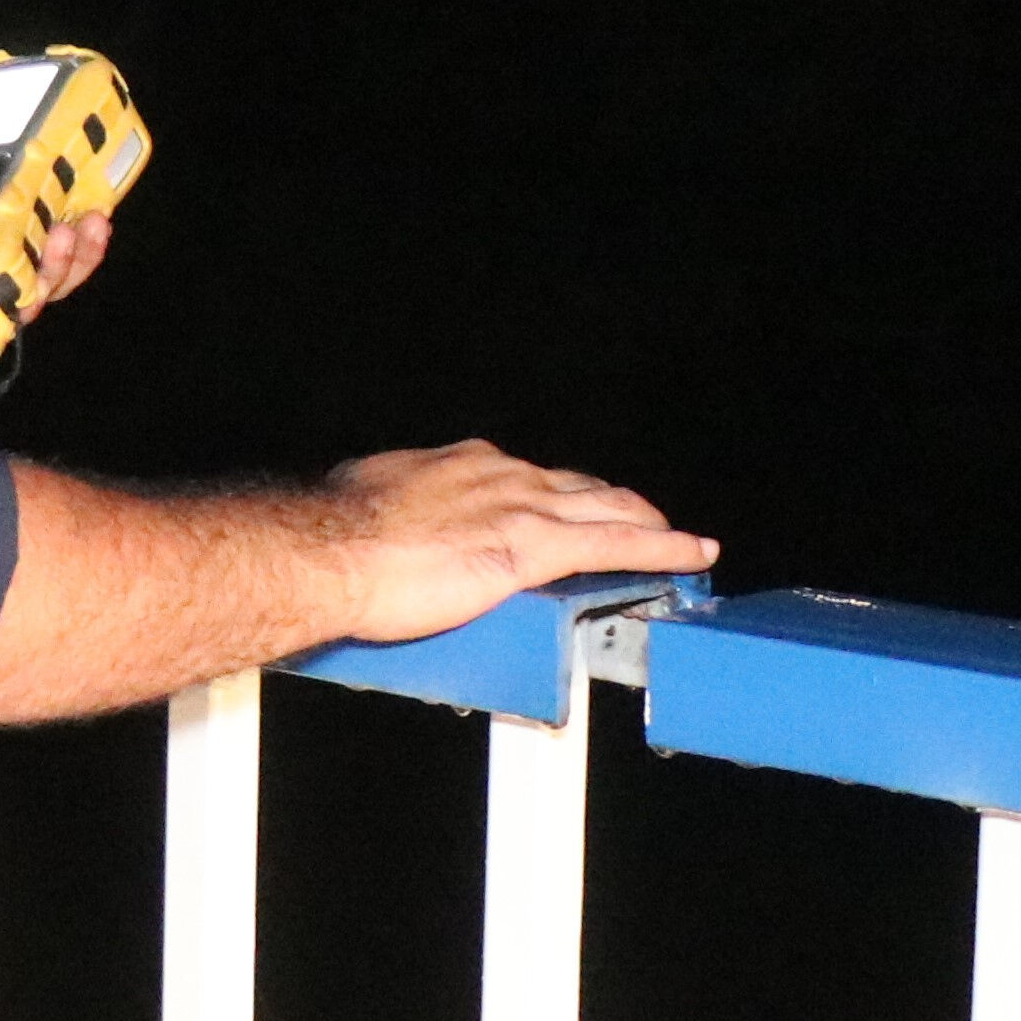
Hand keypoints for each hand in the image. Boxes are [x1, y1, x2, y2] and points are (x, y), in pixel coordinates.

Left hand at [0, 110, 122, 338]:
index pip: (41, 225)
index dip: (76, 211)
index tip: (98, 191)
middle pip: (54, 266)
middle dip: (85, 246)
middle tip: (93, 218)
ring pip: (39, 294)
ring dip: (66, 268)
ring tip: (71, 237)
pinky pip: (4, 322)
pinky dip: (28, 302)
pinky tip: (36, 280)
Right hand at [318, 443, 713, 646]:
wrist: (327, 552)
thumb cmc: (334, 536)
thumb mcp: (368, 501)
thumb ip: (394, 508)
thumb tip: (382, 520)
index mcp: (461, 466)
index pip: (527, 478)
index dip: (554, 496)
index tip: (560, 508)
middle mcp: (500, 474)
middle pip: (577, 486)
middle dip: (610, 506)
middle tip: (637, 521)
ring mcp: (522, 507)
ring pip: (607, 508)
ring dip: (648, 524)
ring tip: (678, 538)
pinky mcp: (535, 548)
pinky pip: (618, 544)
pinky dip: (663, 549)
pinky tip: (693, 553)